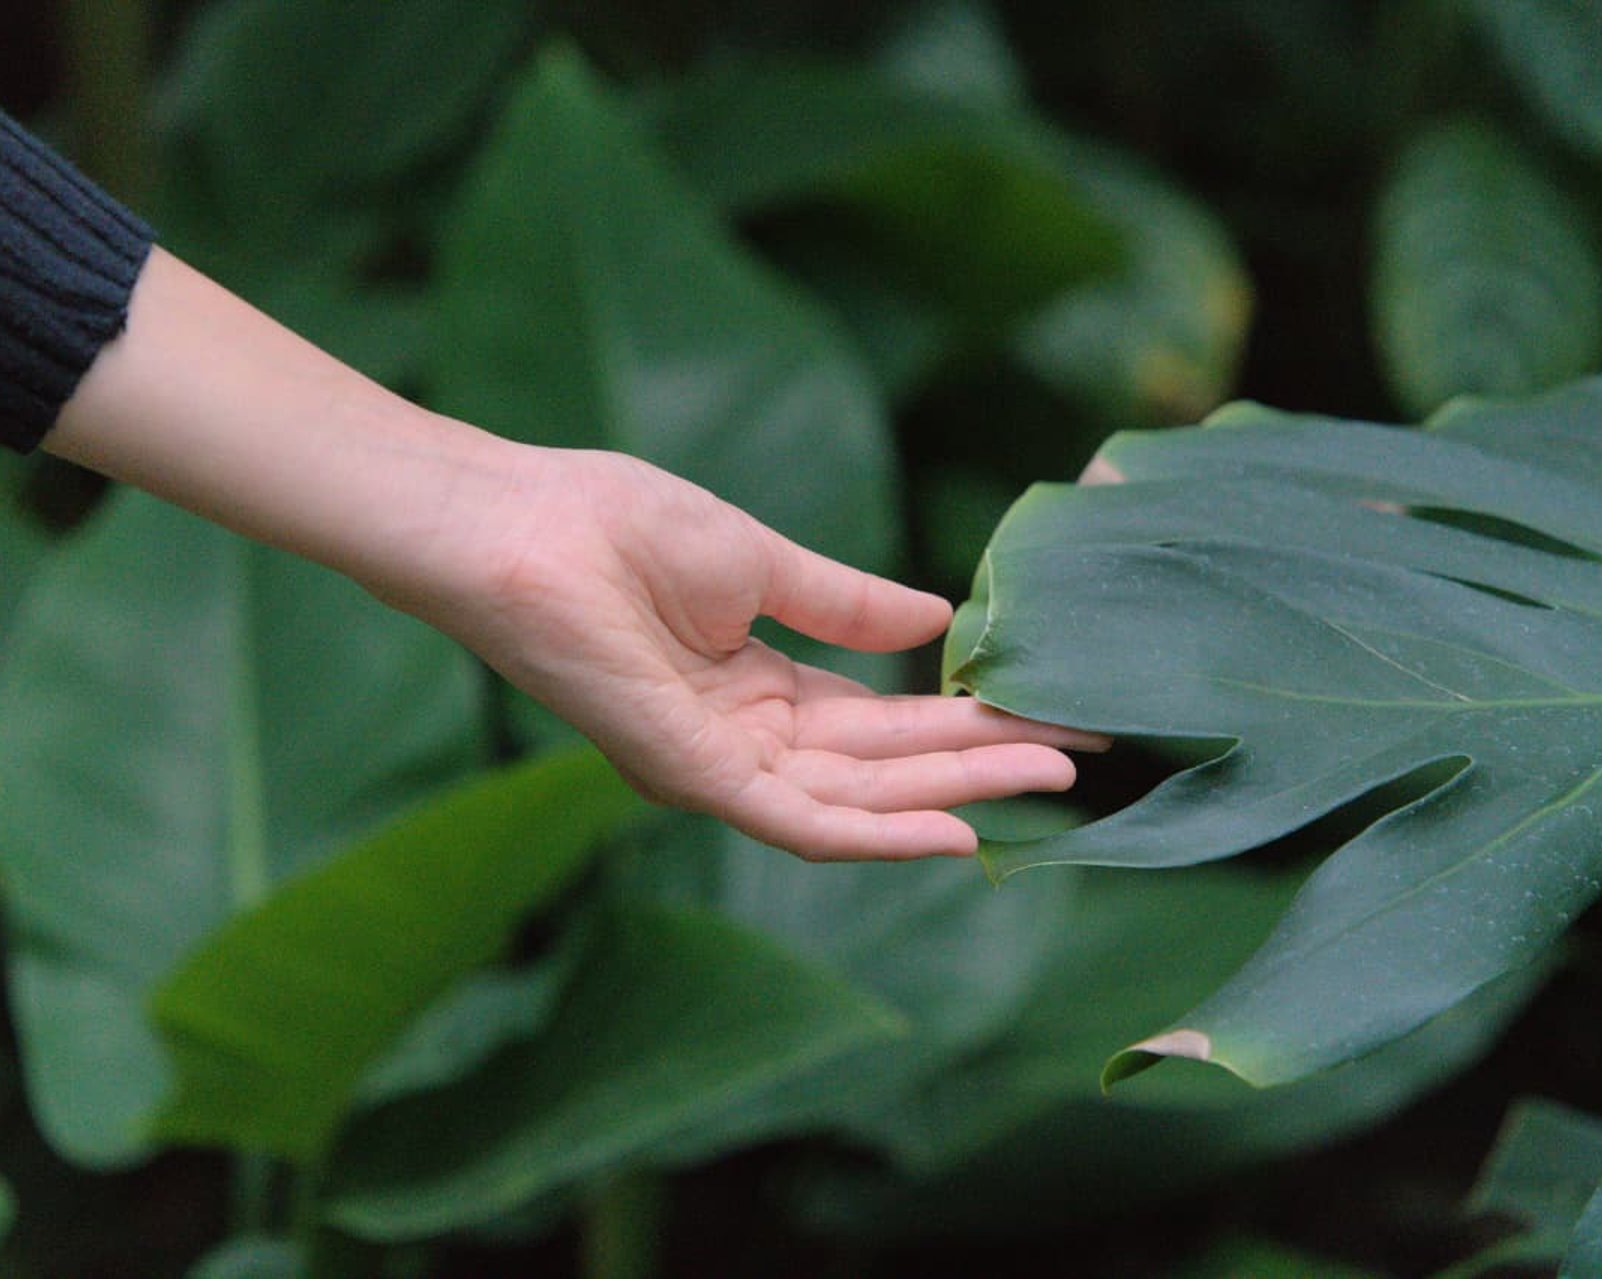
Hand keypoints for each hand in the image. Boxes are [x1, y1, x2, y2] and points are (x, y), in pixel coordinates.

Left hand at [401, 445, 1104, 859]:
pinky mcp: (694, 777)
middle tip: (1082, 754)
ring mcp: (720, 765)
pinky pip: (798, 824)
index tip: (1053, 711)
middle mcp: (746, 741)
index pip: (884, 720)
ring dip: (957, 791)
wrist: (519, 526)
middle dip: (984, 760)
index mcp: (759, 688)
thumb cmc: (616, 525)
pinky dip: (879, 834)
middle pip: (887, 767)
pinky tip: (958, 832)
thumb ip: (848, 604)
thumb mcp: (761, 563)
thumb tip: (939, 617)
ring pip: (860, 799)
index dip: (968, 717)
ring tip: (1052, 777)